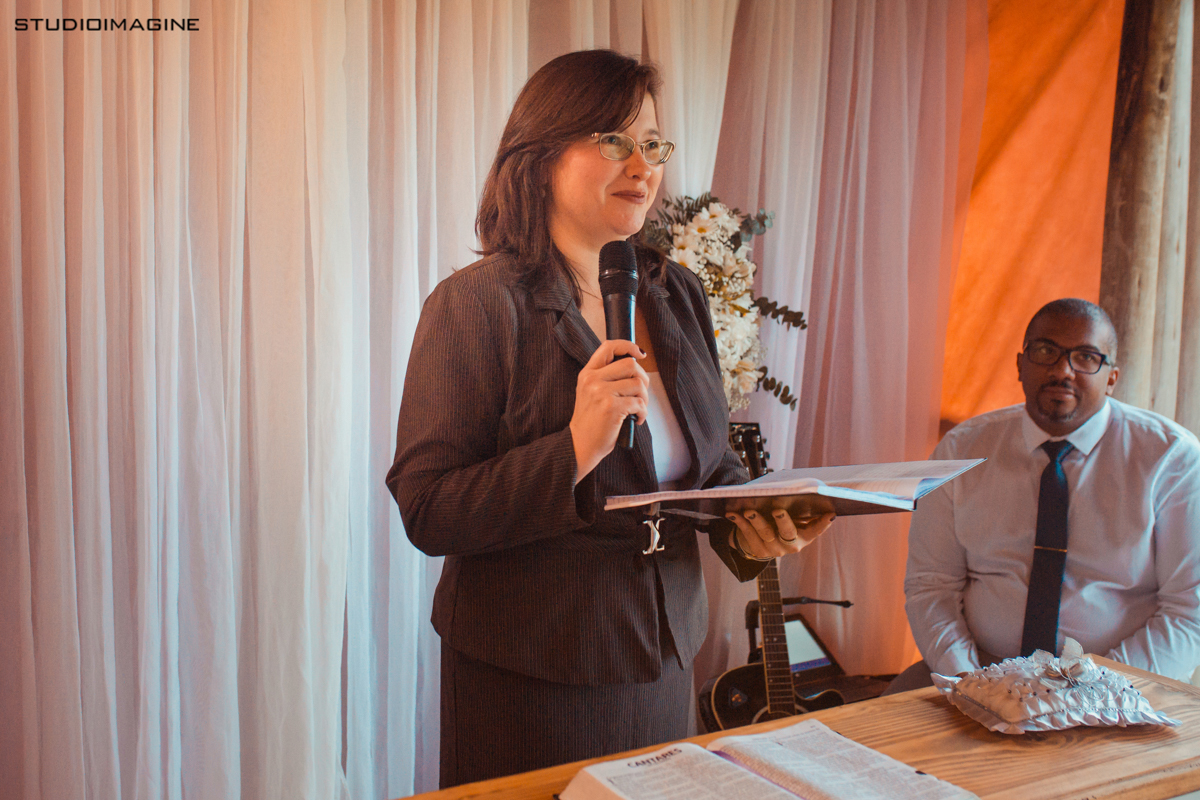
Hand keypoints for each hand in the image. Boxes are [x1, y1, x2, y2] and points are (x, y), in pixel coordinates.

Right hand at [569, 340, 648, 478]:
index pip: (608, 347)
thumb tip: (634, 364)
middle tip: (640, 393)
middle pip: (630, 364)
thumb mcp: (590, 392)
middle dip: (643, 378)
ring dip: (644, 398)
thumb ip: (606, 377)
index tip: (639, 353)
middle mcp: (593, 380)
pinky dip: (643, 413)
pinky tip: (636, 419)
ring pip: (638, 383)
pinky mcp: (612, 408)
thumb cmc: (590, 421)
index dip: (628, 346)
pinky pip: (639, 403)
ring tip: (637, 409)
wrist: (580, 444)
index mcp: (587, 374)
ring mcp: (601, 393)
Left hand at [726, 510, 834, 559]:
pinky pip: (747, 534)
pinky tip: (732, 513)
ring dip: (756, 520)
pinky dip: (739, 522)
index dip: (823, 523)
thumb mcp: (792, 516)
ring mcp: (773, 549)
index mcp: (804, 537)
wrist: (760, 542)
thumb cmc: (780, 522)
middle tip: (777, 510)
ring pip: (765, 533)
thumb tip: (800, 486)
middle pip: (788, 533)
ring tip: (749, 510)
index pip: (815, 530)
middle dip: (783, 521)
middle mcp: (790, 545)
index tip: (830, 512)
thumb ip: (797, 507)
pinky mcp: (757, 550)